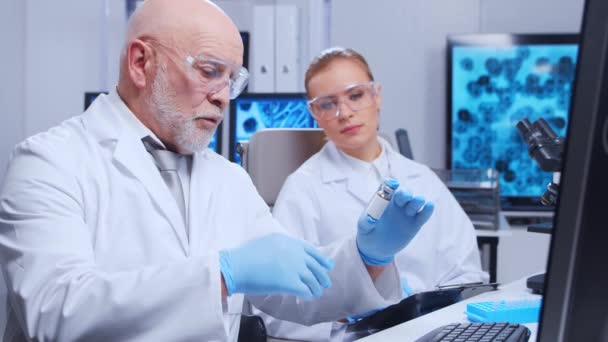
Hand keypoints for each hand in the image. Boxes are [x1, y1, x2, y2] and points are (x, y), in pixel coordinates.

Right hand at [219, 233, 333, 298]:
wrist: (237, 266)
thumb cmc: (246, 256)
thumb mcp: (268, 241)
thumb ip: (282, 245)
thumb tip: (291, 253)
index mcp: (289, 242)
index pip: (312, 251)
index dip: (321, 260)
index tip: (328, 266)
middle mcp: (295, 253)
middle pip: (316, 266)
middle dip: (322, 276)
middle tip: (325, 283)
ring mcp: (294, 267)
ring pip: (313, 280)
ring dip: (317, 288)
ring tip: (317, 293)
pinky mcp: (290, 282)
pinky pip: (306, 290)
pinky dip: (309, 295)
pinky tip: (308, 297)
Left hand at [356, 188, 433, 265]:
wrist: (377, 248)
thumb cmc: (367, 233)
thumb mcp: (363, 228)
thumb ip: (366, 222)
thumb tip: (370, 219)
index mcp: (383, 199)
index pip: (388, 186)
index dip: (392, 184)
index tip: (393, 185)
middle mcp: (397, 202)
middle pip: (404, 192)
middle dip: (406, 192)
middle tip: (406, 196)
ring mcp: (407, 212)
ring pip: (415, 202)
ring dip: (417, 200)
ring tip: (418, 201)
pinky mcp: (415, 223)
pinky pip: (423, 215)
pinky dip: (427, 210)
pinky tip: (429, 206)